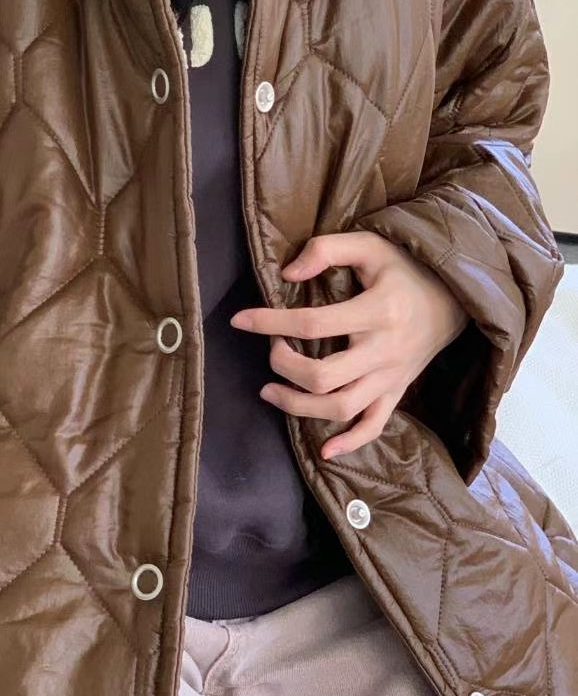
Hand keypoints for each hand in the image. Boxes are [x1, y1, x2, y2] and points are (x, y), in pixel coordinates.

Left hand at [230, 231, 469, 460]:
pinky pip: (374, 426)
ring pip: (341, 407)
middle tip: (271, 349)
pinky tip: (324, 450)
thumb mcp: (370, 245)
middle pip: (322, 376)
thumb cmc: (405, 269)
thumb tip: (287, 274)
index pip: (312, 324)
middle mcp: (384, 351)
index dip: (269, 322)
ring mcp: (391, 377)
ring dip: (298, 406)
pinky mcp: (396, 392)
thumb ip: (327, 250)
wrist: (455, 298)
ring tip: (269, 391)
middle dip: (283, 366)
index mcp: (377, 312)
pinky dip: (350, 442)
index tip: (241, 320)